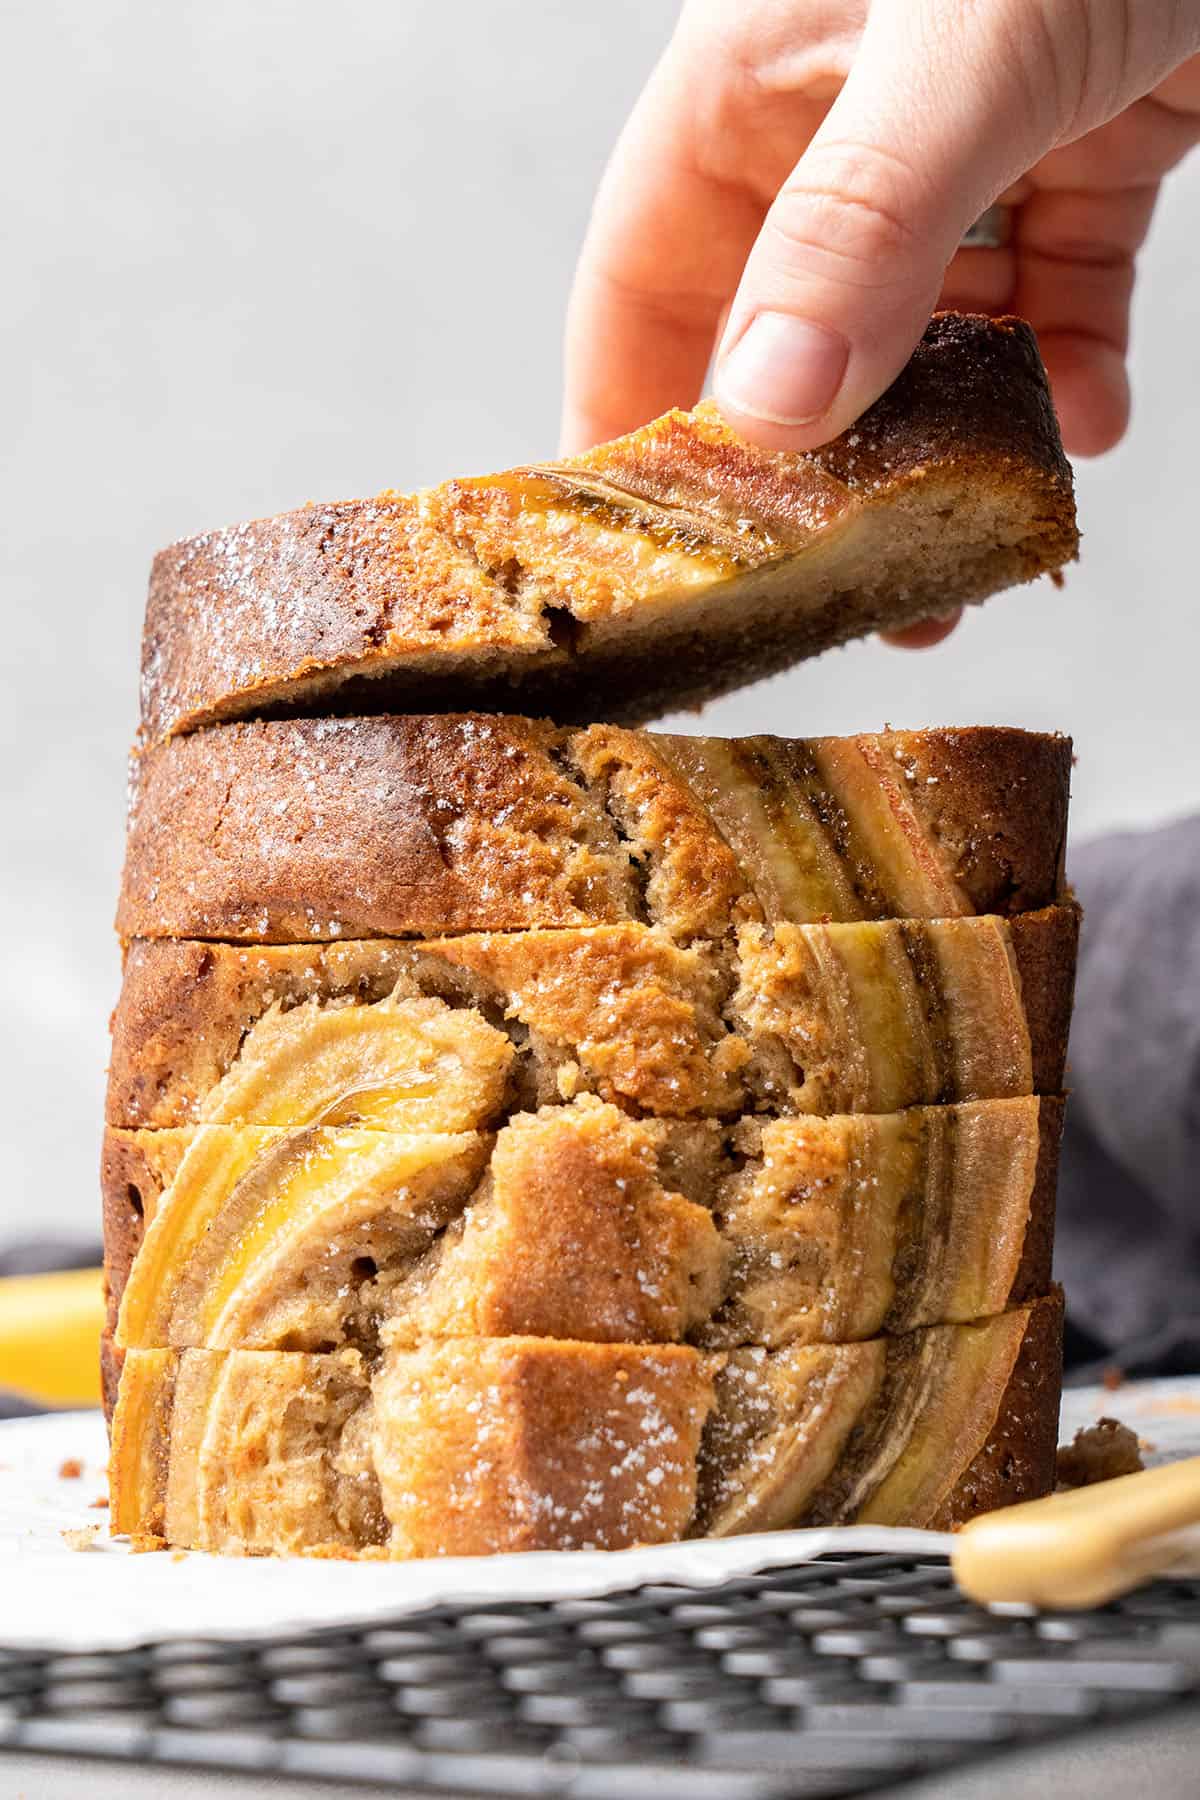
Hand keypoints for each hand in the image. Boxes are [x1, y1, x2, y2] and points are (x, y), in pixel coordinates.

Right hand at [561, 0, 1199, 644]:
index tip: (649, 559)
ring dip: (952, 439)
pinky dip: (1071, 361)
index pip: (649, 285)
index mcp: (755, 81)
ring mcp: (971, 137)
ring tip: (971, 540)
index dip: (632, 422)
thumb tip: (772, 410)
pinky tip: (1091, 419)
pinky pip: (1057, 287)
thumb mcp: (962, 42)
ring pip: (928, 331)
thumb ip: (862, 226)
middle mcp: (846, 120)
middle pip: (790, 334)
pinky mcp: (1090, 143)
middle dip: (814, 469)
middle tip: (837, 589)